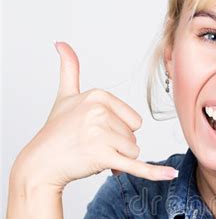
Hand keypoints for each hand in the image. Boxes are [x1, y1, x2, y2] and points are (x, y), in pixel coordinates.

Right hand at [14, 42, 177, 190]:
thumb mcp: (65, 97)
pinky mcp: (103, 156)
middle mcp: (100, 112)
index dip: (117, 131)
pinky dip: (154, 172)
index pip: (133, 120)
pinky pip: (137, 166)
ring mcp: (102, 134)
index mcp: (98, 96)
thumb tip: (61, 43)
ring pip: (133, 152)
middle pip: (133, 136)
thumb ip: (69, 69)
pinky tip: (171, 174)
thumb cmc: (56, 131)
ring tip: (93, 155)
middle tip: (92, 146)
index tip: (93, 131)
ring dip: (118, 159)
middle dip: (118, 146)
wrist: (42, 162)